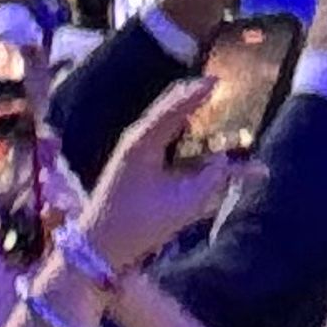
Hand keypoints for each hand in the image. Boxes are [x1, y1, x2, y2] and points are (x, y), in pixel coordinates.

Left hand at [77, 71, 233, 271]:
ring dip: (189, 118)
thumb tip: (226, 160)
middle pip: (169, 112)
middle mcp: (138, 144)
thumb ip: (209, 182)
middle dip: (190, 99)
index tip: (215, 81)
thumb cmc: (137, 225)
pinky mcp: (140, 169)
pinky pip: (167, 147)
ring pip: (169, 128)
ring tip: (206, 98)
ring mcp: (138, 156)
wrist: (101, 245)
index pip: (172, 111)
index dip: (194, 95)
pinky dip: (183, 139)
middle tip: (211, 84)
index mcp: (141, 145)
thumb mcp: (181, 206)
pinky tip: (198, 135)